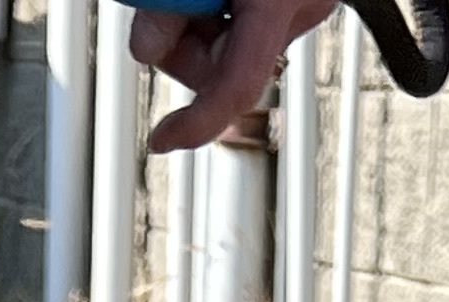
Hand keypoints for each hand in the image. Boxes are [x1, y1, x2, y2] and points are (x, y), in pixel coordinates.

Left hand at [132, 0, 339, 151]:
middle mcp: (301, 7)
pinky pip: (246, 27)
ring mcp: (303, 5)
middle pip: (224, 69)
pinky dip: (221, 15)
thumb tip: (145, 52)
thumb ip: (167, 4)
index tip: (160, 141)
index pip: (235, 87)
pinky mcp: (294, 0)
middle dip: (185, 49)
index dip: (194, 122)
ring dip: (200, 26)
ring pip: (232, 49)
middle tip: (164, 7)